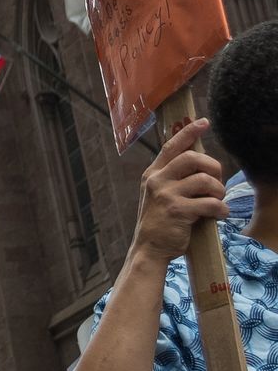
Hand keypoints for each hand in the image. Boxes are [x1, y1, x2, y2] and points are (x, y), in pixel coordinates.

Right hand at [131, 117, 226, 265]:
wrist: (149, 248)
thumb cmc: (160, 221)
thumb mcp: (159, 194)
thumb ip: (173, 178)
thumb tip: (201, 163)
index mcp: (153, 173)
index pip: (172, 146)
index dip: (189, 132)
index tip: (203, 122)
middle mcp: (157, 180)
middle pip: (193, 158)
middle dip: (213, 167)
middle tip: (217, 182)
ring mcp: (166, 194)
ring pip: (205, 180)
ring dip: (219, 191)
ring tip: (217, 201)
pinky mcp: (178, 210)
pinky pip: (210, 203)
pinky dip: (221, 209)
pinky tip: (219, 215)